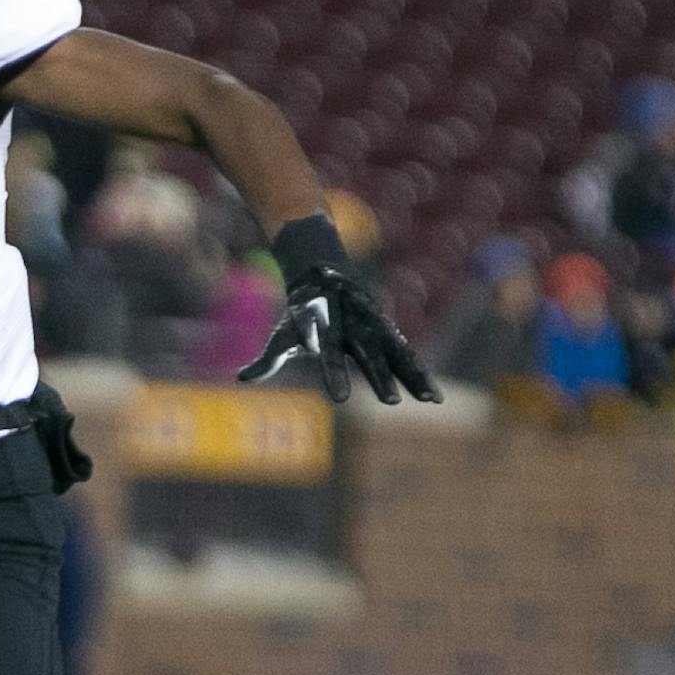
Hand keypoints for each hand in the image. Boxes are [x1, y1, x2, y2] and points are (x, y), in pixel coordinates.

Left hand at [239, 265, 441, 405]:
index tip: (341, 398)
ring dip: (413, 377)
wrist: (323, 270)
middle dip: (380, 377)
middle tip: (391, 403)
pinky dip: (417, 373)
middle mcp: (353, 325)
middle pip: (369, 354)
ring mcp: (373, 325)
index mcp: (326, 328)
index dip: (334, 374)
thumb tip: (241, 378)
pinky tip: (432, 395)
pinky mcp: (385, 329)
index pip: (329, 355)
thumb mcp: (283, 333)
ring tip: (432, 402)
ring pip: (397, 353)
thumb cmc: (300, 312)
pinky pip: (404, 354)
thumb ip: (267, 359)